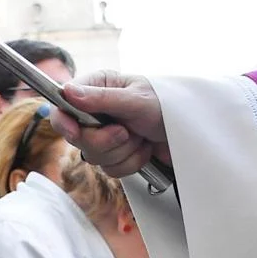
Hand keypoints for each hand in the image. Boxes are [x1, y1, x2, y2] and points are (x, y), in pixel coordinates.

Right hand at [49, 72, 167, 178]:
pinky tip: (145, 149)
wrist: (192, 132)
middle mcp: (97, 112)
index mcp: (97, 89)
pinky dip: (131, 162)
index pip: (64, 106)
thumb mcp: (136, 99)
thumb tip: (68, 92)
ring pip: (94, 157)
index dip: (65, 122)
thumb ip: (102, 99)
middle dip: (105, 141)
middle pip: (77, 137)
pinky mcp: (117, 154)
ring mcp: (106, 135)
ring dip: (123, 151)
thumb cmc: (168, 105)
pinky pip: (111, 169)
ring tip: (141, 137)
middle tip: (126, 132)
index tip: (75, 132)